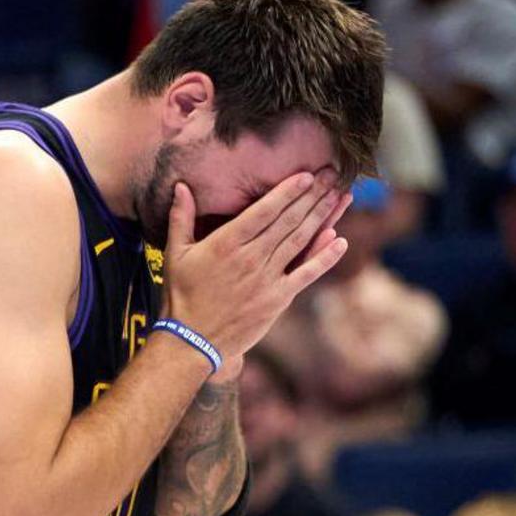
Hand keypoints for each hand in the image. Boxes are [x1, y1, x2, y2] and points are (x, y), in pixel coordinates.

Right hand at [162, 170, 350, 362]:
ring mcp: (267, 279)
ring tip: (340, 196)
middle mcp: (251, 258)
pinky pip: (307, 274)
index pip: (263, 210)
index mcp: (226, 243)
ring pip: (300, 241)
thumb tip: (181, 186)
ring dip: (322, 216)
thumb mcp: (175, 253)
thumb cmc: (181, 295)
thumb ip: (181, 217)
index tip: (306, 175)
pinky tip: (340, 241)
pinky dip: (325, 257)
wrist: (192, 341)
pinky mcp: (278, 299)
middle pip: (288, 220)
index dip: (287, 191)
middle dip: (312, 195)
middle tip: (331, 175)